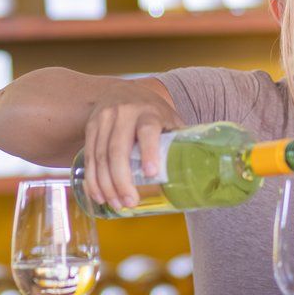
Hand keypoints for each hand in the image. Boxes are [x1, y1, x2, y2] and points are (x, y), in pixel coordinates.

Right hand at [83, 82, 182, 210]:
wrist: (124, 91)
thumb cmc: (153, 112)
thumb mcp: (170, 119)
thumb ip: (180, 140)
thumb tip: (204, 169)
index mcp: (149, 111)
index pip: (147, 131)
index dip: (148, 151)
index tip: (151, 173)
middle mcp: (124, 113)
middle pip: (118, 149)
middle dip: (122, 179)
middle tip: (130, 201)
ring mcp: (104, 119)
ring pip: (100, 155)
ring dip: (106, 184)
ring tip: (116, 204)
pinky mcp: (91, 127)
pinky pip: (89, 156)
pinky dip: (93, 179)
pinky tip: (98, 195)